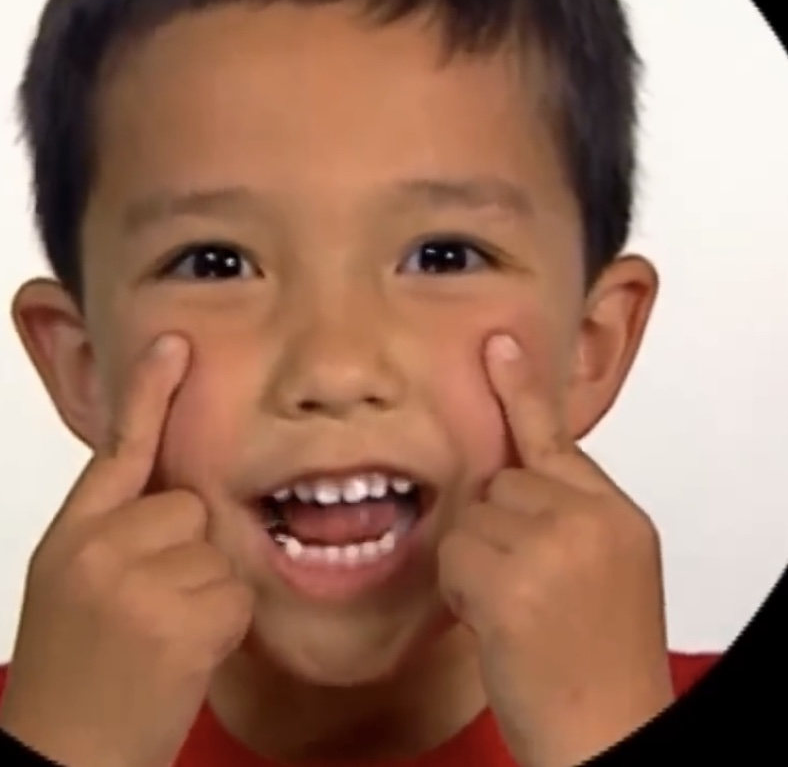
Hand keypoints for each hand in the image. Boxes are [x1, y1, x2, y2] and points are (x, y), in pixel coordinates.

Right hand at [0, 335, 253, 766]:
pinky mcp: (182, 617)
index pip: (119, 446)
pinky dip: (221, 627)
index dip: (149, 391)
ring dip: (204, 593)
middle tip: (150, 610)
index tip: (174, 343)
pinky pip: (235, 593)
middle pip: (190, 504)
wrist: (60, 756)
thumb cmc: (73, 675)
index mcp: (72, 534)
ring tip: (159, 638)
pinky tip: (180, 657)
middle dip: (186, 552)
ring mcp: (139, 579)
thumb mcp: (72, 584)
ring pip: (217, 551)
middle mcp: (100, 545)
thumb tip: (171, 496)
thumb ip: (113, 530)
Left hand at [438, 335, 672, 766]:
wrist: (609, 736)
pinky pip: (452, 554)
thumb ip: (566, 515)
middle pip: (498, 483)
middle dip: (496, 533)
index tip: (499, 341)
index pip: (555, 437)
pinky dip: (461, 591)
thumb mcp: (603, 571)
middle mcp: (589, 518)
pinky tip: (499, 625)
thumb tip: (510, 483)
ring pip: (470, 518)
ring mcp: (552, 543)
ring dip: (477, 565)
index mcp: (616, 516)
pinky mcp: (512, 577)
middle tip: (531, 594)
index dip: (522, 390)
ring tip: (519, 614)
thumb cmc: (596, 664)